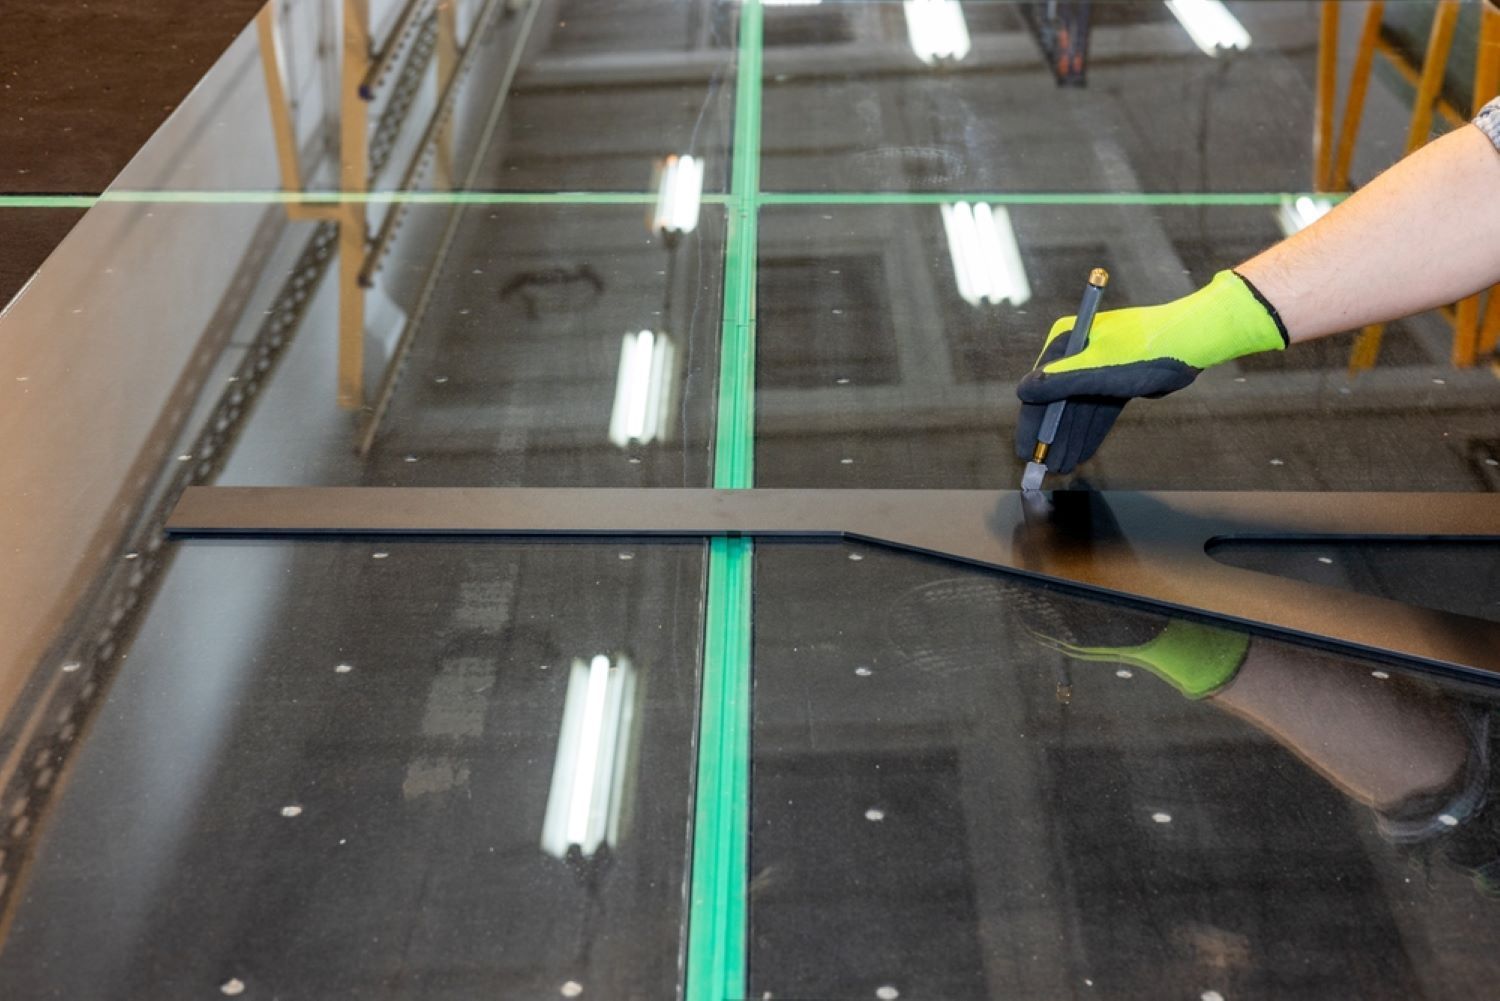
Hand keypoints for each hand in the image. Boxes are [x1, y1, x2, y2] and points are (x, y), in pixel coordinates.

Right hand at [1014, 270, 1286, 472]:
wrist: (1192, 341)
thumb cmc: (1144, 351)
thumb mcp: (1098, 370)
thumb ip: (1060, 383)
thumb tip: (1022, 392)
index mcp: (1067, 341)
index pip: (1040, 387)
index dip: (1033, 422)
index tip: (1026, 452)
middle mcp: (1077, 353)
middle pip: (1059, 401)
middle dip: (1053, 436)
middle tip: (1048, 468)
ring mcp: (1097, 367)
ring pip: (1079, 409)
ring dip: (1071, 438)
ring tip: (1064, 467)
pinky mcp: (1117, 380)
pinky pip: (1098, 410)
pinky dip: (1090, 431)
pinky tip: (1082, 454)